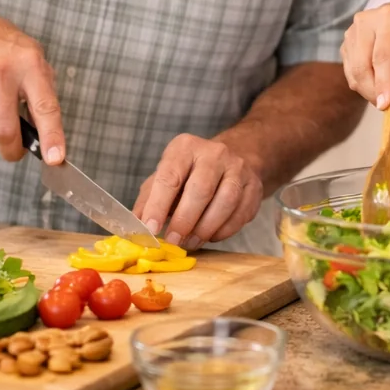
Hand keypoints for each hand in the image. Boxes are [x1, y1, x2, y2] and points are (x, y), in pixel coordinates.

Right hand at [0, 6, 65, 164]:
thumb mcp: (30, 55)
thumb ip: (41, 90)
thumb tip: (47, 132)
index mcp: (29, 64)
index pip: (45, 106)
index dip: (52, 136)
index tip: (55, 158)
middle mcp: (0, 73)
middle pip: (5, 131)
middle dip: (11, 150)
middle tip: (15, 151)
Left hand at [133, 134, 264, 249]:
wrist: (230, 160)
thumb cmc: (190, 173)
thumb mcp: (164, 177)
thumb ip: (148, 200)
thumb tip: (134, 228)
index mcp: (185, 148)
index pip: (170, 176)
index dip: (158, 205)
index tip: (150, 229)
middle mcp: (214, 153)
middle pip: (201, 189)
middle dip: (185, 220)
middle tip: (173, 241)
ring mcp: (238, 168)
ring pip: (225, 201)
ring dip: (206, 228)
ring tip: (191, 241)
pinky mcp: (254, 185)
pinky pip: (242, 212)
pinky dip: (225, 230)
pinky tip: (211, 236)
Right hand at [341, 0, 389, 109]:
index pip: (383, 55)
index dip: (383, 83)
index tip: (386, 106)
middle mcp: (366, 21)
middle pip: (362, 66)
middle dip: (375, 93)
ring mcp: (352, 31)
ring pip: (354, 72)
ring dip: (370, 92)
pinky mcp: (347, 43)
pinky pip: (351, 73)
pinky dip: (365, 86)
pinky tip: (382, 87)